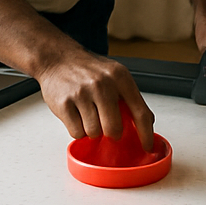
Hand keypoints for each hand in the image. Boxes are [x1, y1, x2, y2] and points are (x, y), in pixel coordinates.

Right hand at [35, 50, 155, 149]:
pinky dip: (78, 130)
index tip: (147, 146)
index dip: (146, 133)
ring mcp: (82, 93)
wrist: (58, 58)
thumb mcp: (115, 75)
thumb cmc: (88, 69)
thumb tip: (146, 123)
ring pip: (94, 133)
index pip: (140, 112)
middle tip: (107, 126)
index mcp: (120, 77)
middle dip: (112, 133)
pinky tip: (77, 116)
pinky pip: (76, 133)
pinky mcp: (64, 103)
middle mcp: (102, 84)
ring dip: (92, 130)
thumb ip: (130, 97)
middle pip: (114, 128)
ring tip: (88, 115)